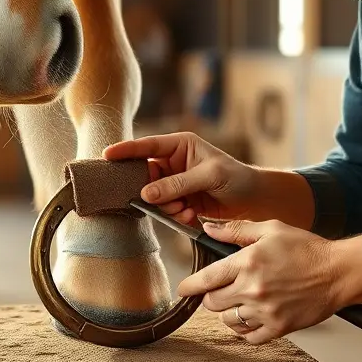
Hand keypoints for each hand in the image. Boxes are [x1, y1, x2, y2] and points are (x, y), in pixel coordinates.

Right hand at [102, 131, 263, 224]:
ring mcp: (176, 182)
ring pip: (154, 196)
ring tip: (186, 210)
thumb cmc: (236, 178)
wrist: (255, 200)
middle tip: (160, 202)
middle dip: (151, 192)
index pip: (147, 146)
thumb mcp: (209, 177)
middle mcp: (174, 162)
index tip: (107, 156)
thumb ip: (178, 184)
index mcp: (180, 145)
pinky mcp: (180, 200)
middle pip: (146, 175)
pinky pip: (166, 210)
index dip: (126, 151)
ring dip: (167, 207)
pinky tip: (193, 217)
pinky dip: (176, 216)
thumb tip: (147, 193)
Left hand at [177, 219, 361, 343]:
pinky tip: (251, 317)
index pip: (206, 279)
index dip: (190, 285)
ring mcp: (265, 311)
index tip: (184, 288)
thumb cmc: (308, 249)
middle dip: (211, 297)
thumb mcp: (270, 229)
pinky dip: (245, 330)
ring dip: (228, 313)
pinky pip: (249, 337)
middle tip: (220, 291)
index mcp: (248, 262)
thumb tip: (210, 228)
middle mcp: (253, 288)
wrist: (338, 272)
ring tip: (240, 302)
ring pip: (228, 321)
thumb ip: (236, 229)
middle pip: (212, 303)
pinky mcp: (278, 327)